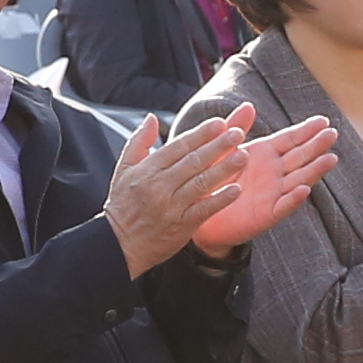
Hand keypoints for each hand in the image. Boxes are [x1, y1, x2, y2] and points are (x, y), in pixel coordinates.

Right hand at [101, 111, 259, 272]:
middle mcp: (160, 186)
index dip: (200, 134)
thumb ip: (139, 141)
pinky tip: (236, 189)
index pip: (179, 146)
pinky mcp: (181, 225)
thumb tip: (151, 118)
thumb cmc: (123, 205)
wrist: (119, 244)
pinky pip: (204, 210)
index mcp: (148, 170)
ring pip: (201, 183)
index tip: (219, 123)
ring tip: (243, 156)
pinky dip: (220, 200)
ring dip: (223, 169)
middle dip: (217, 146)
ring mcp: (172, 206)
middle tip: (237, 133)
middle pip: (193, 161)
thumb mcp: (123, 169)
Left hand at [190, 114, 344, 254]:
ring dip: (314, 170)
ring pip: (298, 179)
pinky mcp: (267, 215)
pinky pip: (283, 206)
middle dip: (316, 145)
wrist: (199, 213)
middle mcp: (275, 173)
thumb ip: (236, 128)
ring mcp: (273, 193)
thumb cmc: (214, 179)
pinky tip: (304, 189)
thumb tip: (249, 105)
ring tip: (330, 159)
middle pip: (300, 156)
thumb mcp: (224, 150)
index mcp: (266, 154)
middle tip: (332, 133)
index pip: (290, 139)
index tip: (323, 121)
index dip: (306, 130)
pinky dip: (293, 199)